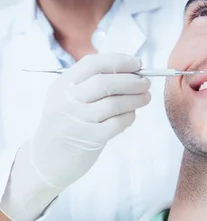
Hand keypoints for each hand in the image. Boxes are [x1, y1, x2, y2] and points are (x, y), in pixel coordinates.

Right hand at [30, 53, 150, 188]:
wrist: (47, 160)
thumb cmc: (65, 123)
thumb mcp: (68, 97)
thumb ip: (92, 83)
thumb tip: (131, 71)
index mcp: (62, 85)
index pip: (93, 64)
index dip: (119, 61)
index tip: (137, 63)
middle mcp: (67, 100)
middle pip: (105, 82)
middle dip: (132, 80)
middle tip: (146, 82)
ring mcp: (77, 120)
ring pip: (114, 103)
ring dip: (135, 98)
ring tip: (145, 97)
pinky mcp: (89, 139)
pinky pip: (117, 123)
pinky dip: (129, 116)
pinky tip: (131, 115)